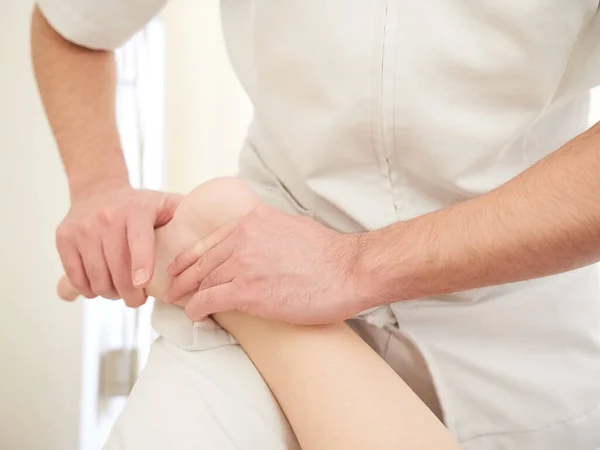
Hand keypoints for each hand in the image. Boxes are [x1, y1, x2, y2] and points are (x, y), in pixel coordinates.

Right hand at [56, 179, 181, 306]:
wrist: (97, 189)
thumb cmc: (139, 204)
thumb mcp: (165, 203)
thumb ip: (186, 216)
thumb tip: (214, 230)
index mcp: (136, 210)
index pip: (138, 241)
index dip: (140, 264)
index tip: (143, 285)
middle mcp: (106, 217)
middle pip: (117, 268)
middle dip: (129, 294)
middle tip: (137, 300)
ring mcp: (82, 228)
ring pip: (96, 276)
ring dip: (110, 293)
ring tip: (120, 292)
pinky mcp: (64, 238)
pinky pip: (76, 275)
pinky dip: (88, 289)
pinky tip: (100, 287)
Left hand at [163, 205, 370, 324]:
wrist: (348, 270)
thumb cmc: (328, 254)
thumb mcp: (293, 225)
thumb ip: (268, 230)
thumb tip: (258, 240)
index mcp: (253, 219)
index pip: (211, 239)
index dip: (190, 255)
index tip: (180, 266)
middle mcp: (243, 237)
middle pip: (203, 260)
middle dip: (183, 276)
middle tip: (171, 288)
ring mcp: (243, 263)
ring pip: (203, 279)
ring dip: (188, 294)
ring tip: (180, 303)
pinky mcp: (247, 290)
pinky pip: (209, 299)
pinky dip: (197, 308)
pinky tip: (193, 314)